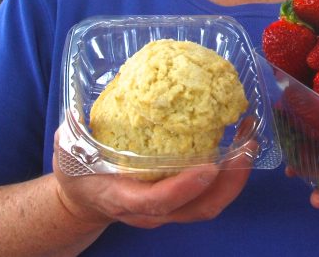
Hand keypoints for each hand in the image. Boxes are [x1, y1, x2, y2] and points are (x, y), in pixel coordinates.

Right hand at [51, 133, 254, 230]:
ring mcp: (169, 210)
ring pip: (210, 203)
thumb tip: (79, 108)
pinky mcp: (180, 201)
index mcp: (123, 197)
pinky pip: (210, 194)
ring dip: (236, 175)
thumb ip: (73, 131)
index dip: (184, 187)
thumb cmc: (78, 173)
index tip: (209, 165)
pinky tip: (237, 141)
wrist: (83, 201)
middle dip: (230, 181)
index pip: (158, 201)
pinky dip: (230, 172)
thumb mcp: (68, 150)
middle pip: (199, 208)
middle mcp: (152, 210)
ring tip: (250, 137)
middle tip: (247, 143)